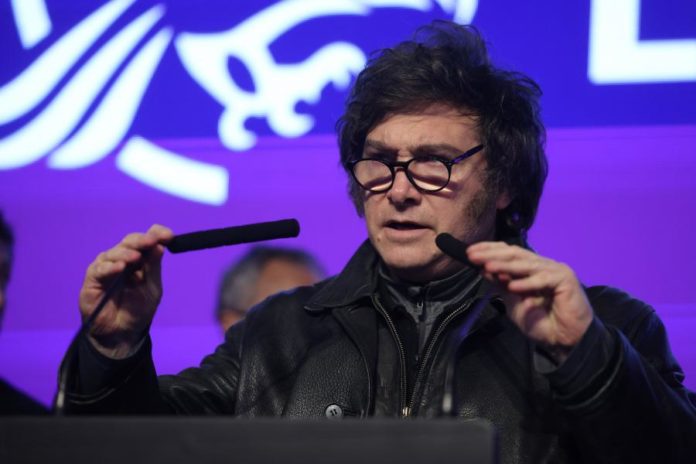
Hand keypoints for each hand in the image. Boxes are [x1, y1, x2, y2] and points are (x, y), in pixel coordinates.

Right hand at [79, 224, 173, 357]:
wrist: (123, 335)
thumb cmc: (138, 310)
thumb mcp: (152, 287)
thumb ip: (153, 267)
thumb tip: (160, 245)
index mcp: (139, 259)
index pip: (146, 239)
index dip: (156, 234)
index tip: (169, 236)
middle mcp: (122, 259)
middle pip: (129, 242)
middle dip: (141, 240)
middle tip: (152, 242)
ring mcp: (106, 268)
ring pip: (113, 253)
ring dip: (125, 253)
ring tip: (135, 257)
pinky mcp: (92, 281)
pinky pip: (99, 270)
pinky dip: (109, 267)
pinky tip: (120, 268)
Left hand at [467, 242, 592, 360]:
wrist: (564, 341)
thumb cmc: (541, 323)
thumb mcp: (513, 302)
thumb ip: (502, 285)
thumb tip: (484, 269)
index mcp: (531, 269)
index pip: (509, 253)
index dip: (489, 250)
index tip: (469, 253)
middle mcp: (542, 266)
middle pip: (515, 254)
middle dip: (492, 254)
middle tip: (473, 256)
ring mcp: (555, 270)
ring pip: (526, 264)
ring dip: (505, 265)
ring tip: (487, 266)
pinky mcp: (566, 279)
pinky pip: (543, 279)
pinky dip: (527, 283)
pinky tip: (512, 286)